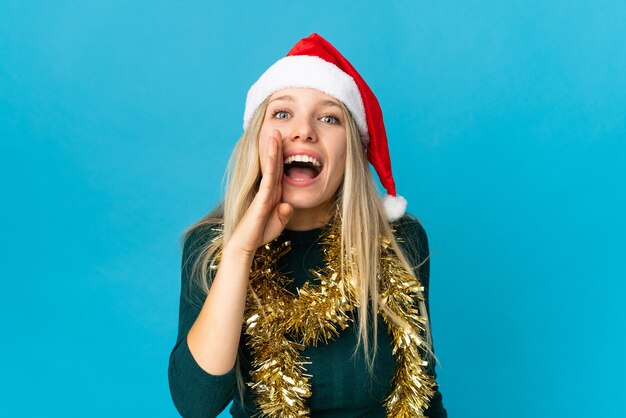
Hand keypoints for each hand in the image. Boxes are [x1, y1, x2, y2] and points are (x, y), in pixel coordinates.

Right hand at [226, 129, 292, 255]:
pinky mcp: (262, 199)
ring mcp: (264, 192)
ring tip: (274, 134)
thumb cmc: (260, 234)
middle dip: (276, 147)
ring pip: (271, 167)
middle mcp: (268, 190)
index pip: (280, 171)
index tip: (286, 142)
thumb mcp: (278, 223)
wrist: (245, 245)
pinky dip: (271, 166)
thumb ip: (284, 213)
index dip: (282, 156)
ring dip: (273, 150)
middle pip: (275, 164)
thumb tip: (287, 204)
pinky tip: (273, 154)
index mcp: (273, 193)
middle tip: (278, 129)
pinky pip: (269, 179)